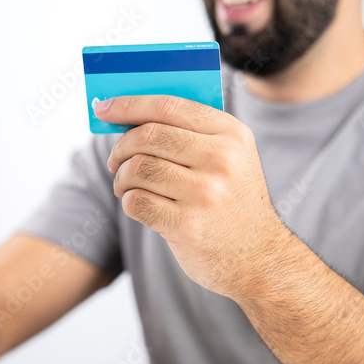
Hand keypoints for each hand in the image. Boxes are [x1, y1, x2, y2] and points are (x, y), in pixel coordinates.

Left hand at [97, 95, 286, 298]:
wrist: (259, 258)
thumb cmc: (233, 203)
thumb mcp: (232, 158)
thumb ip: (192, 134)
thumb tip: (131, 116)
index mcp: (231, 135)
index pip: (169, 107)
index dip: (130, 105)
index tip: (104, 108)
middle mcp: (221, 160)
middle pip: (148, 136)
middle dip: (121, 147)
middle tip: (114, 159)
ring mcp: (204, 194)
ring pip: (138, 168)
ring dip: (121, 177)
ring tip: (125, 185)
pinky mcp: (187, 225)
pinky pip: (137, 202)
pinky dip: (129, 202)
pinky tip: (138, 204)